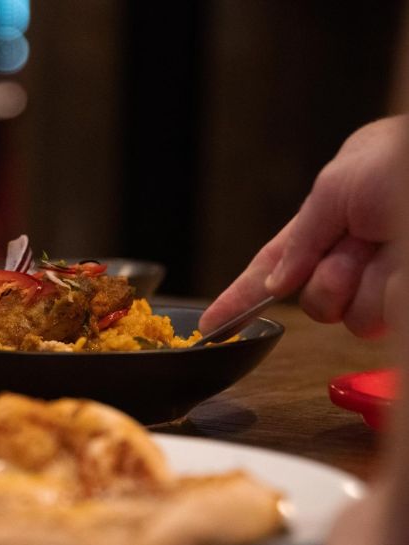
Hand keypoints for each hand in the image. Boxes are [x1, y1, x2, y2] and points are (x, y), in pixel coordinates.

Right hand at [199, 116, 406, 337]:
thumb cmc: (400, 161)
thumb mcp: (337, 186)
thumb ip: (300, 239)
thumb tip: (275, 284)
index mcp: (328, 222)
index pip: (271, 268)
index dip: (239, 298)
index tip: (213, 325)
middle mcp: (351, 257)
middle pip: (310, 298)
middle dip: (327, 279)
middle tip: (358, 245)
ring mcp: (382, 281)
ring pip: (347, 315)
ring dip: (363, 283)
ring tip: (389, 247)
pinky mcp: (402, 303)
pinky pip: (378, 318)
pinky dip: (389, 291)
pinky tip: (402, 265)